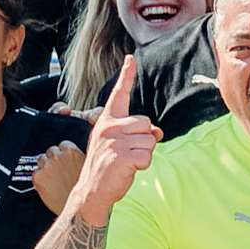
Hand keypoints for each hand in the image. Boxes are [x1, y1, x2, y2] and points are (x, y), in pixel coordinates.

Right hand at [73, 60, 161, 220]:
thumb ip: (136, 133)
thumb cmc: (107, 166)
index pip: (119, 94)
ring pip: (150, 140)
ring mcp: (114, 142)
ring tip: (126, 162)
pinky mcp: (122, 157)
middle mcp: (109, 127)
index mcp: (106, 121)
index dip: (127, 75)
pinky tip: (128, 170)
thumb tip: (157, 132)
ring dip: (144, 153)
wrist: (92, 191)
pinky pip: (148, 156)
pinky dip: (143, 165)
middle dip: (144, 140)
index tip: (131, 58)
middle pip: (146, 123)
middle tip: (127, 154)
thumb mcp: (118, 144)